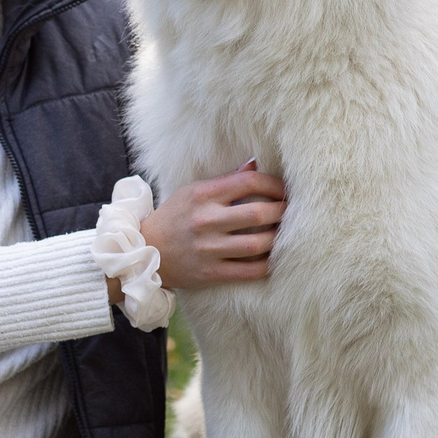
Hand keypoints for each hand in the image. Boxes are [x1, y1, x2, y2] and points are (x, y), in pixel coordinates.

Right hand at [143, 160, 287, 287]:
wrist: (146, 251)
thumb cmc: (175, 217)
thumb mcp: (193, 191)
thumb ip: (225, 180)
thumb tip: (256, 164)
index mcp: (203, 195)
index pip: (249, 182)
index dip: (274, 184)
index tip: (284, 190)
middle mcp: (206, 221)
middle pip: (259, 213)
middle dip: (282, 211)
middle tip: (291, 211)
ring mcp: (209, 249)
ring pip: (258, 244)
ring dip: (278, 238)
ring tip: (284, 233)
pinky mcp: (211, 273)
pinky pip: (251, 271)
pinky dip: (268, 264)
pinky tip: (273, 256)